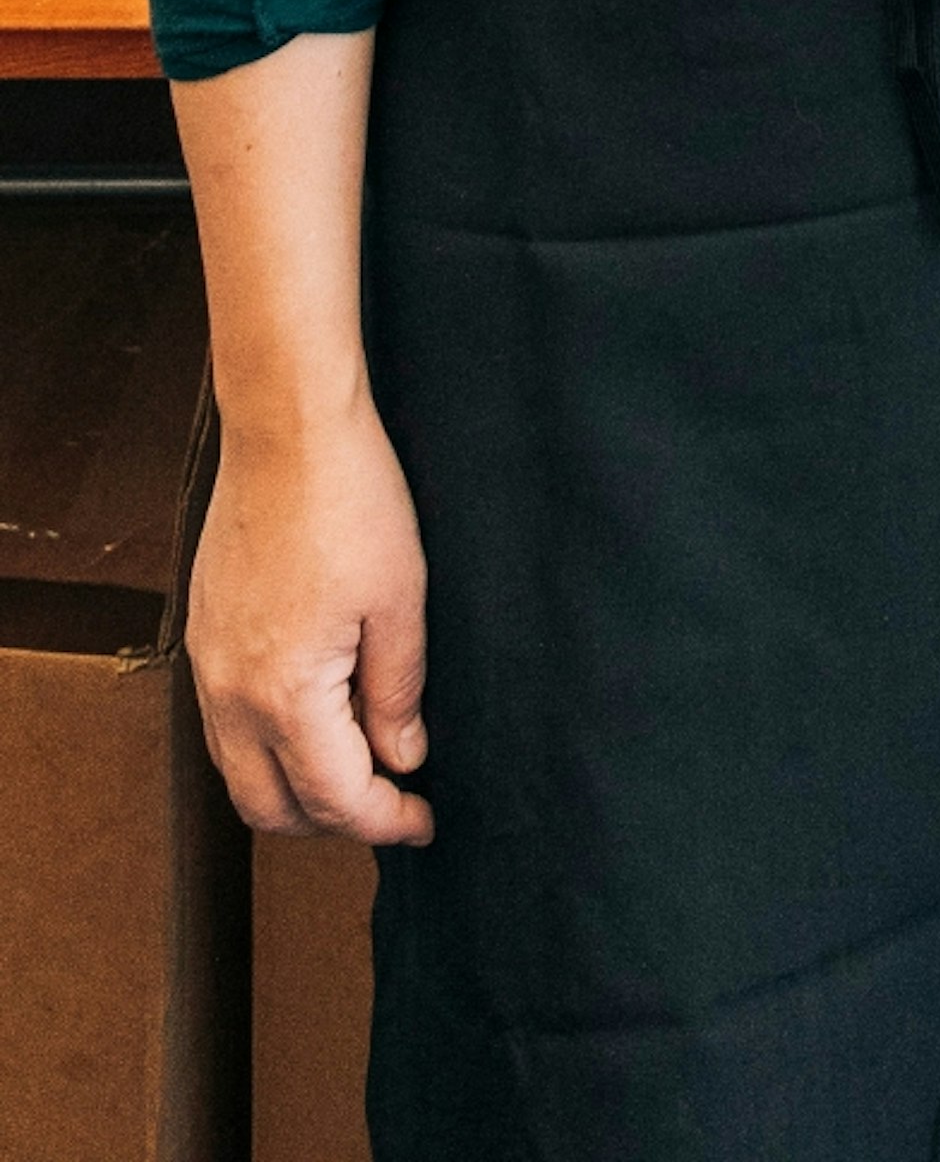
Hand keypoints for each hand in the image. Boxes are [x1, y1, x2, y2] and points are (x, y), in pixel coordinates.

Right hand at [185, 399, 433, 841]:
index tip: (425, 821)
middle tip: (392, 804)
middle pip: (269, 808)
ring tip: (359, 768)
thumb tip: (402, 758)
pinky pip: (224, 727)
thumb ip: (397, 692)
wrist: (286, 429)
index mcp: (284, 693)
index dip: (385, 820)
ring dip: (294, 789)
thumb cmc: (352, 501)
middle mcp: (229, 696)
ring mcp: (206, 667)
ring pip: (239, 773)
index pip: (333, 797)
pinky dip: (266, 748)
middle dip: (333, 823)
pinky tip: (315, 720)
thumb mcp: (401, 601)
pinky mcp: (201, 636)